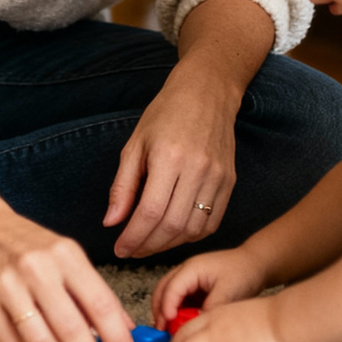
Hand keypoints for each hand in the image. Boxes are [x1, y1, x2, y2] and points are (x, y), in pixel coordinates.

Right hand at [0, 199, 134, 341]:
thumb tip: (124, 328)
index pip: (99, 303)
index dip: (117, 337)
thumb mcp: (66, 255)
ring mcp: (7, 287)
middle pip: (70, 327)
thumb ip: (94, 291)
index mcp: (65, 254)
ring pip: (40, 340)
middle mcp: (36, 269)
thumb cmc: (26, 244)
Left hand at [103, 64, 238, 258]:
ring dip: (169, 244)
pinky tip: (175, 233)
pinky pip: (212, 222)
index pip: (150, 212)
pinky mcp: (230, 181)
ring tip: (151, 244)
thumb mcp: (135, 144)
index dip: (133, 237)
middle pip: (172, 225)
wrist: (208, 91)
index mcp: (169, 157)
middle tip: (132, 250)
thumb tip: (111, 222)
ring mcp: (218, 176)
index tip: (120, 248)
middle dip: (148, 246)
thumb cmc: (166, 114)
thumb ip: (123, 186)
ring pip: (194, 229)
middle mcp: (197, 169)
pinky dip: (192, 235)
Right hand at [150, 246, 267, 327]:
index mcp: (192, 268)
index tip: (168, 323)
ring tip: (169, 330)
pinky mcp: (194, 287)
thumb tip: (196, 324)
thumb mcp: (229, 291)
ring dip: (166, 311)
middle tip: (161, 330)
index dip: (167, 306)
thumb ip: (212, 307)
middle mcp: (186, 271)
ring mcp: (189, 279)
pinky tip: (182, 325)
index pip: (171, 288)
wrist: (257, 264)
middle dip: (159, 310)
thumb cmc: (244, 272)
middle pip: (162, 289)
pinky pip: (180, 300)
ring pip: (168, 294)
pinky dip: (177, 312)